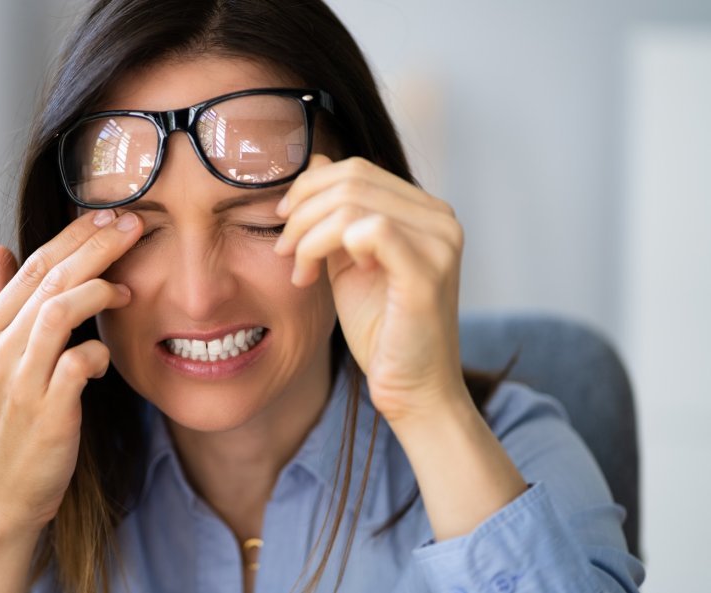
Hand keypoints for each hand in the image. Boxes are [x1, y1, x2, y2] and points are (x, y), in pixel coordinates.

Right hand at [0, 209, 142, 533]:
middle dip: (94, 245)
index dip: (74, 236)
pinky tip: (108, 356)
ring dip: (98, 291)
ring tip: (128, 289)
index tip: (110, 214)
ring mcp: (19, 380)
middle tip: (132, 225)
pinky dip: (98, 352)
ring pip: (58, 310)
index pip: (33, 265)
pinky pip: (77, 363)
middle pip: (49, 278)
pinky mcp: (47, 412)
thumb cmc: (8, 421)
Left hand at [274, 154, 468, 422]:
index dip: (309, 189)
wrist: (411, 389)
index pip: (357, 170)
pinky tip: (323, 276)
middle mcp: (440, 219)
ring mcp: (440, 244)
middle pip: (351, 179)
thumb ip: (336, 216)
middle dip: (302, 212)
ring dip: (308, 236)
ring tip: (299, 271)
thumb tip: (314, 163)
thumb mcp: (348, 261)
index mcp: (425, 211)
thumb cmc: (381, 329)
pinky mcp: (427, 273)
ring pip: (352, 204)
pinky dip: (330, 247)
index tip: (282, 223)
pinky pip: (370, 230)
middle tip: (283, 250)